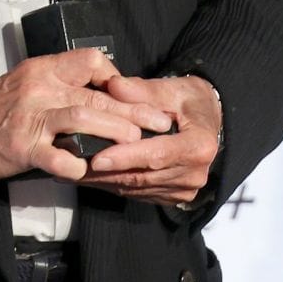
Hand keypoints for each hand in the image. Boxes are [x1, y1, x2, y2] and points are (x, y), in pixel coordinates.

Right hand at [0, 49, 173, 183]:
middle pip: (94, 94)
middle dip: (132, 109)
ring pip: (80, 117)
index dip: (115, 77)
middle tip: (157, 121)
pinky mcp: (21, 147)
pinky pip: (53, 155)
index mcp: (43, 69)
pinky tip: (86, 169)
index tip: (130, 96)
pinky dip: (73, 163)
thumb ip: (63, 84)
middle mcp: (39, 89)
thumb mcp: (30, 84)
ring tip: (135, 141)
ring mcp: (30, 118)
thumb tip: (108, 91)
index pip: (89, 60)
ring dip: (112, 129)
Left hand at [79, 74, 221, 206]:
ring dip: (104, 181)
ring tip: (73, 170)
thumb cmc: (191, 102)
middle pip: (142, 176)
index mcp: (199, 146)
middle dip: (106, 172)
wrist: (210, 122)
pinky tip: (91, 176)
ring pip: (136, 188)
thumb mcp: (172, 89)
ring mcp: (184, 189)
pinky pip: (138, 193)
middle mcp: (194, 173)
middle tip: (72, 165)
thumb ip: (142, 90)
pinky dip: (114, 184)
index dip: (126, 157)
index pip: (156, 155)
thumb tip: (114, 85)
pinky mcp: (173, 196)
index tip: (97, 158)